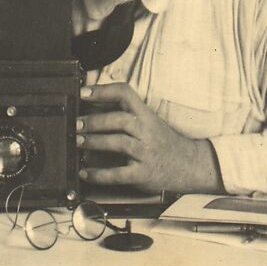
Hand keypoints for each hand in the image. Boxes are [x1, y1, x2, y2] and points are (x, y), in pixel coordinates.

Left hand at [76, 83, 223, 193]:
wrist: (189, 165)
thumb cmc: (162, 141)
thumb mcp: (148, 121)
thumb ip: (125, 113)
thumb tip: (90, 106)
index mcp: (145, 115)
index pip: (125, 94)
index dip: (103, 91)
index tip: (83, 92)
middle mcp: (147, 131)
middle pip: (120, 120)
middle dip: (95, 121)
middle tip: (77, 124)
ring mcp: (146, 153)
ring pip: (119, 143)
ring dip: (95, 142)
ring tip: (78, 142)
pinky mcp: (143, 174)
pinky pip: (119, 174)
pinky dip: (99, 174)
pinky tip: (85, 173)